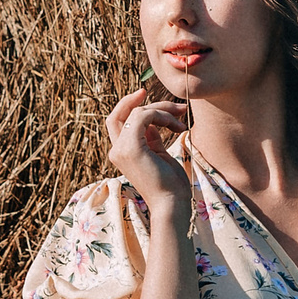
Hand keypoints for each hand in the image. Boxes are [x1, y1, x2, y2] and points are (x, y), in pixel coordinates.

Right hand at [104, 86, 191, 206]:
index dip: (129, 105)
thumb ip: (152, 138)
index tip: (147, 94)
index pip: (117, 121)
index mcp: (121, 153)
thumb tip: (153, 122)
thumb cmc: (170, 184)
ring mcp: (121, 150)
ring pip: (137, 112)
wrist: (172, 204)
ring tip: (181, 120)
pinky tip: (177, 127)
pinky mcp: (131, 148)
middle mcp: (116, 151)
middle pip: (120, 113)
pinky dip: (162, 115)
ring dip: (162, 110)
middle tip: (176, 105)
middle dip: (145, 101)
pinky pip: (144, 116)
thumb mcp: (159, 154)